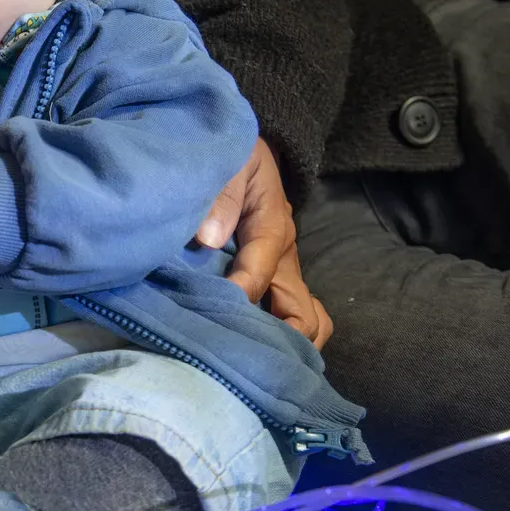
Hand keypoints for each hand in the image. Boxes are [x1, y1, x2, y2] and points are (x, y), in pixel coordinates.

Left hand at [197, 138, 332, 349]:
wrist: (249, 149)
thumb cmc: (236, 155)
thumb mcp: (231, 161)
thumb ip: (220, 195)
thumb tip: (208, 238)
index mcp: (272, 229)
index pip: (259, 274)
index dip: (237, 294)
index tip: (210, 306)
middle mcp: (283, 258)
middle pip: (301, 315)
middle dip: (278, 340)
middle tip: (241, 357)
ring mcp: (281, 271)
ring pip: (301, 321)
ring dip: (282, 343)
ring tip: (248, 361)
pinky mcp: (271, 277)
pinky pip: (283, 314)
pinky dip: (274, 334)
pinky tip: (244, 348)